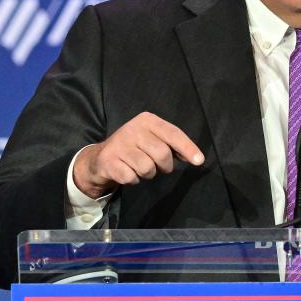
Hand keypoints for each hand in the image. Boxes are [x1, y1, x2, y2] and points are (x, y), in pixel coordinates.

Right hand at [72, 112, 203, 198]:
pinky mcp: (108, 161)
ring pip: (147, 168)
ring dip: (148, 174)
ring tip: (140, 167)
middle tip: (159, 167)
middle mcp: (132, 129)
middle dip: (165, 166)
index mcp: (147, 120)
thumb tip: (195, 158)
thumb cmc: (135, 148)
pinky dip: (133, 180)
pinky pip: (132, 177)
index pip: (173, 133)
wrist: (101, 158)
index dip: (187, 148)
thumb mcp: (153, 139)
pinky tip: (127, 172)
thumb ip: (173, 145)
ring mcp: (118, 145)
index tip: (199, 161)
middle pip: (162, 154)